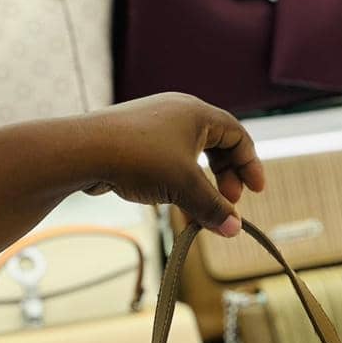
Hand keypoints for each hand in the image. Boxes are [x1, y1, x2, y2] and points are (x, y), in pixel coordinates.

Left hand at [82, 93, 264, 235]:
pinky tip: (178, 203)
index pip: (237, 136)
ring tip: (203, 209)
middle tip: (229, 202)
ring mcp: (156, 126)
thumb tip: (235, 229)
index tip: (256, 192)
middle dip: (227, 177)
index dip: (250, 165)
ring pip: (193, 156)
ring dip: (204, 184)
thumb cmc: (140, 159)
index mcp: (197, 113)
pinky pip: (171, 161)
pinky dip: (182, 182)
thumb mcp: (185, 186)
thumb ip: (214, 208)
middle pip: (217, 145)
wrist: (85, 151)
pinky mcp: (137, 142)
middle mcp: (178, 113)